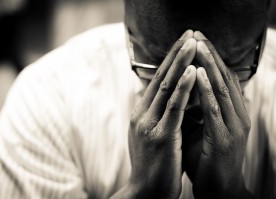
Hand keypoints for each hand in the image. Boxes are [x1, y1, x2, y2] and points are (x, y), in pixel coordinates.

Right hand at [111, 30, 196, 198]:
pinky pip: (174, 107)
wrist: (145, 191)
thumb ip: (157, 114)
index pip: (156, 81)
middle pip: (160, 78)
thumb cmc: (153, 162)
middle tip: (189, 34)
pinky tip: (193, 71)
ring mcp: (149, 125)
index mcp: (140, 113)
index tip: (182, 43)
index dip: (170, 60)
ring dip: (180, 64)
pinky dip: (183, 88)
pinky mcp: (161, 137)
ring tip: (192, 44)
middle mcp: (141, 114)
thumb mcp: (152, 133)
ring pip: (166, 88)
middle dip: (175, 54)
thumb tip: (167, 97)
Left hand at [189, 31, 251, 198]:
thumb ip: (195, 110)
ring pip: (220, 88)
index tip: (195, 40)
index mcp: (231, 112)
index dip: (209, 58)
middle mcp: (237, 115)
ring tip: (197, 45)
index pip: (220, 78)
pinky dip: (206, 90)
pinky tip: (198, 74)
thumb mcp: (202, 129)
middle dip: (208, 54)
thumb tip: (180, 92)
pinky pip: (214, 110)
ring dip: (208, 65)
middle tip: (196, 34)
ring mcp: (233, 127)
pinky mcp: (224, 139)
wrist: (219, 190)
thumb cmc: (206, 158)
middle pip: (223, 77)